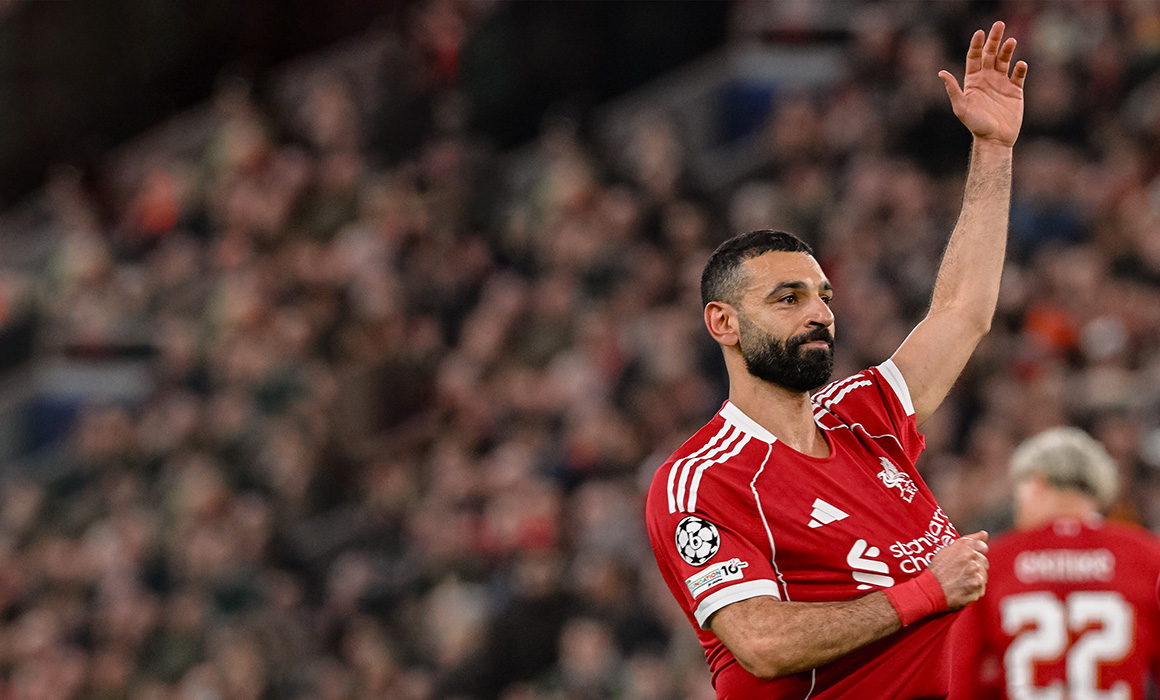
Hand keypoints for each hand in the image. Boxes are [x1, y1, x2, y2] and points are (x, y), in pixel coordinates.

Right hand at [927, 531, 988, 608]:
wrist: (930, 590)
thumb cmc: (936, 569)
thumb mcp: (947, 549)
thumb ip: (969, 540)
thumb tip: (985, 533)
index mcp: (965, 548)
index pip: (982, 547)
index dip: (977, 552)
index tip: (970, 557)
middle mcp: (973, 560)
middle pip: (984, 562)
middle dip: (976, 566)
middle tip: (961, 571)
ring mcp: (976, 576)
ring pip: (983, 576)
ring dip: (975, 578)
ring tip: (960, 581)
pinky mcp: (978, 590)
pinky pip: (980, 589)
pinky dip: (973, 590)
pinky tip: (961, 589)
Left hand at [939, 22, 1027, 146]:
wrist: (994, 140)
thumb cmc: (975, 125)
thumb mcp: (961, 108)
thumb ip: (953, 90)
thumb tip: (941, 72)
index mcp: (973, 80)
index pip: (974, 58)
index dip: (977, 45)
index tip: (980, 32)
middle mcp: (987, 78)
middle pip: (990, 54)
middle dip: (994, 40)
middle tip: (999, 25)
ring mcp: (1002, 83)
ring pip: (1005, 61)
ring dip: (1008, 50)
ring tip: (1011, 41)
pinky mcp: (1015, 90)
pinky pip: (1019, 75)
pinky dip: (1020, 69)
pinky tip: (1020, 65)